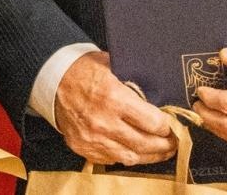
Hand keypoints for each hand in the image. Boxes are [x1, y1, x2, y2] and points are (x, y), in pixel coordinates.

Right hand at [53, 51, 179, 165]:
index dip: (167, 126)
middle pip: (145, 143)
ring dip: (149, 156)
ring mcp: (92, 138)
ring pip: (131, 157)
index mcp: (113, 97)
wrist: (53, 80)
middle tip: (174, 142)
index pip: (152, 122)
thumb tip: (160, 92)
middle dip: (164, 145)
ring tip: (161, 151)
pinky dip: (126, 157)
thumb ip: (134, 81)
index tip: (172, 125)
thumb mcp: (112, 65)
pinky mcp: (83, 148)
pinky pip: (112, 160)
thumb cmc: (84, 69)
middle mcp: (103, 122)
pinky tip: (135, 151)